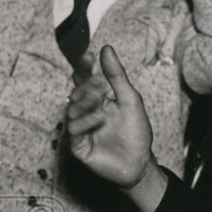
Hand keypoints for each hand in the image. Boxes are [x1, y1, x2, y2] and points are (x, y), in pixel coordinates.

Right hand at [65, 45, 165, 211]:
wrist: (139, 162)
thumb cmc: (136, 131)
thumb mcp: (130, 99)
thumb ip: (117, 75)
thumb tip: (106, 49)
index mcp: (97, 99)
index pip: (84, 79)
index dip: (84, 67)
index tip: (89, 56)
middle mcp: (86, 112)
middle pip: (75, 93)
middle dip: (86, 87)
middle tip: (100, 86)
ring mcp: (81, 129)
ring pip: (71, 111)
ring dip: (84, 102)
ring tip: (98, 99)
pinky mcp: (78, 146)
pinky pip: (74, 131)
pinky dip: (86, 122)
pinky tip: (100, 118)